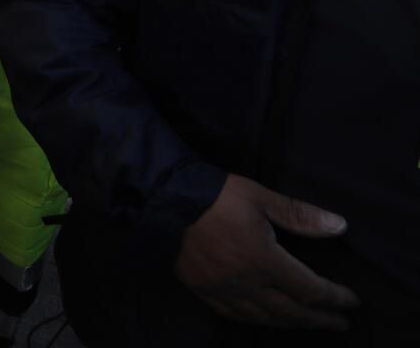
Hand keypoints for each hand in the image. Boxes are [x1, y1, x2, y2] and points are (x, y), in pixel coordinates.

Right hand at [175, 173, 358, 329]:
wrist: (167, 198)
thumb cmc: (217, 195)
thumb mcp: (261, 197)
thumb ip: (300, 215)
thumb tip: (340, 226)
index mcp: (264, 260)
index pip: (310, 289)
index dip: (335, 298)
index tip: (352, 302)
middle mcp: (245, 282)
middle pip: (290, 312)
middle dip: (319, 320)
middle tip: (338, 324)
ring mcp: (221, 289)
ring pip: (262, 318)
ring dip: (289, 323)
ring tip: (305, 323)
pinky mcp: (201, 288)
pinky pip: (231, 314)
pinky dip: (253, 319)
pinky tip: (260, 318)